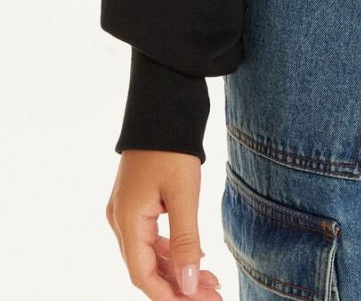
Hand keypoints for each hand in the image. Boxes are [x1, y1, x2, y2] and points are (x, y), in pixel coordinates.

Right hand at [105, 149, 224, 297]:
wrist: (162, 105)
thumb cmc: (171, 147)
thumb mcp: (183, 195)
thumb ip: (185, 241)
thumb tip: (189, 283)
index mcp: (126, 220)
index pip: (142, 274)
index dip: (168, 295)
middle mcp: (120, 220)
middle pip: (146, 268)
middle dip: (178, 286)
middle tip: (213, 295)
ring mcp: (126, 211)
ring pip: (150, 254)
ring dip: (178, 269)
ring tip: (211, 282)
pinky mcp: (137, 202)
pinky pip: (151, 237)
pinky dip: (172, 250)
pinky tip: (197, 257)